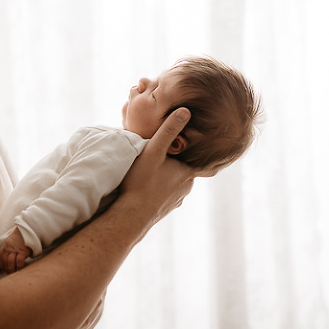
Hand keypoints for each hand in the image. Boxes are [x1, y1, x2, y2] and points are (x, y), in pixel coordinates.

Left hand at [0, 227, 32, 272]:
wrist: (31, 228)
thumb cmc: (23, 235)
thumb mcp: (13, 239)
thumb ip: (11, 246)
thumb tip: (11, 256)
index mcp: (6, 244)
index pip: (1, 256)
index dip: (2, 264)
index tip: (4, 270)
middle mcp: (9, 247)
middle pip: (5, 260)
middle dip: (6, 268)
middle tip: (9, 274)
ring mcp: (16, 249)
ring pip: (10, 262)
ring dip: (12, 269)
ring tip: (14, 273)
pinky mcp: (23, 251)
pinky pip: (19, 261)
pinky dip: (19, 267)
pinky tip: (20, 269)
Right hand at [120, 108, 197, 226]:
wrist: (130, 217)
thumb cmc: (141, 182)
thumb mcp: (153, 150)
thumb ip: (169, 130)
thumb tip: (186, 111)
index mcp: (187, 172)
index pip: (198, 159)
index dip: (194, 151)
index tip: (194, 146)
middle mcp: (186, 187)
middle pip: (183, 168)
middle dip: (175, 161)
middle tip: (163, 153)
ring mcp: (177, 200)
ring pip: (175, 181)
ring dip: (167, 175)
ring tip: (155, 168)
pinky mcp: (165, 208)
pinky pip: (166, 194)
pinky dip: (160, 188)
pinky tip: (150, 185)